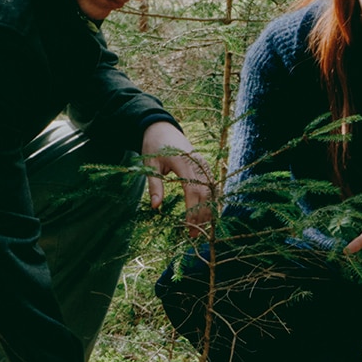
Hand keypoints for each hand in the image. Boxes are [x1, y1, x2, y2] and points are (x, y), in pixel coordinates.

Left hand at [140, 121, 214, 238]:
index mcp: (183, 161)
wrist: (161, 127)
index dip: (192, 210)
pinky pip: (212, 185)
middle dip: (201, 215)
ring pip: (211, 190)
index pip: (193, 190)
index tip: (188, 227)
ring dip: (208, 210)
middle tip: (194, 234)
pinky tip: (208, 214)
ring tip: (201, 228)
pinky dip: (211, 200)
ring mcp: (203, 163)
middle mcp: (197, 162)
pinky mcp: (204, 165)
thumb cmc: (153, 146)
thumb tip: (155, 207)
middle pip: (205, 193)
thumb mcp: (150, 165)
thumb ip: (154, 186)